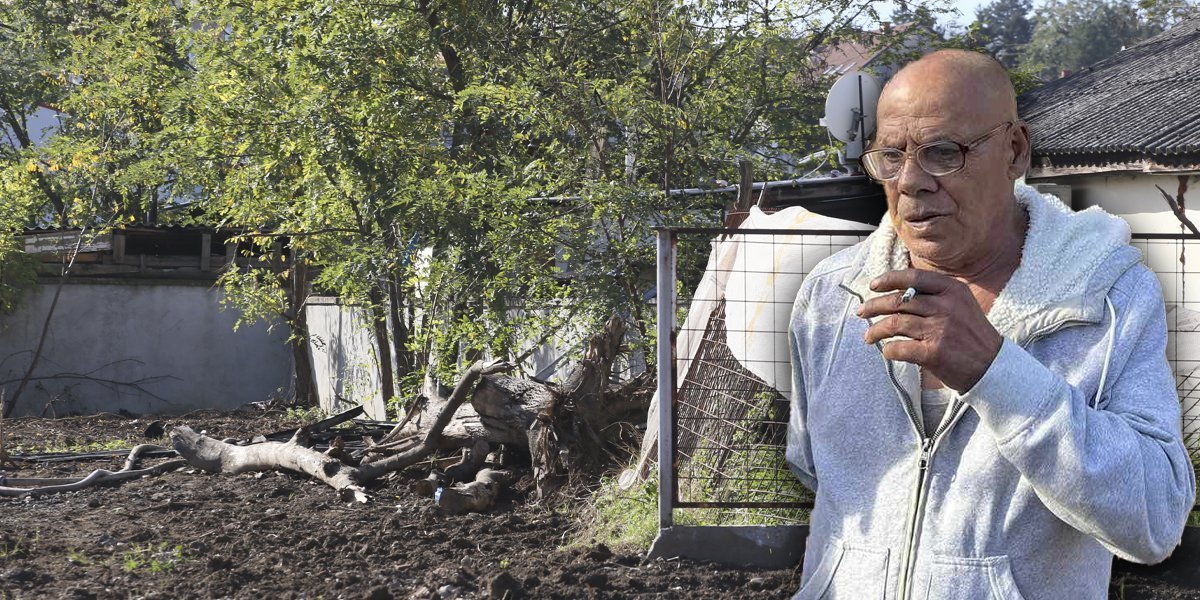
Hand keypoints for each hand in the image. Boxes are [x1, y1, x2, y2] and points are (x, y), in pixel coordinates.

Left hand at [858, 269, 1002, 391]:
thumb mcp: (961, 305)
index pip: (913, 278)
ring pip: (895, 324)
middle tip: (861, 312)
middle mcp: (946, 306)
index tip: (873, 286)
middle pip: (899, 301)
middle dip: (874, 306)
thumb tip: (896, 292)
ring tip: (868, 336)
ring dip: (876, 330)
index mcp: (953, 290)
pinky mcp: (934, 352)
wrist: (993, 367)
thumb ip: (934, 296)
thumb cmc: (971, 336)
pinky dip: (888, 350)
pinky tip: (887, 351)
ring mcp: (941, 329)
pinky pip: (900, 348)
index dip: (889, 279)